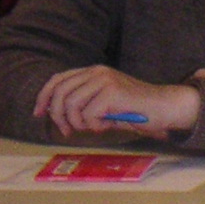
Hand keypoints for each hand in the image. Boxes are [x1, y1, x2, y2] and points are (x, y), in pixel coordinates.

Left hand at [33, 67, 198, 139]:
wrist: (165, 107)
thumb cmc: (136, 110)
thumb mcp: (104, 104)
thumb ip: (83, 103)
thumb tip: (56, 113)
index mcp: (94, 71)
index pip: (58, 79)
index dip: (44, 96)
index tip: (39, 113)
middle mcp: (97, 72)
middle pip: (60, 92)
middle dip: (58, 116)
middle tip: (68, 131)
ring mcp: (104, 81)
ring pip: (71, 105)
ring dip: (78, 123)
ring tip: (94, 128)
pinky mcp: (111, 93)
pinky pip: (88, 115)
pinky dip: (94, 126)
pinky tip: (108, 125)